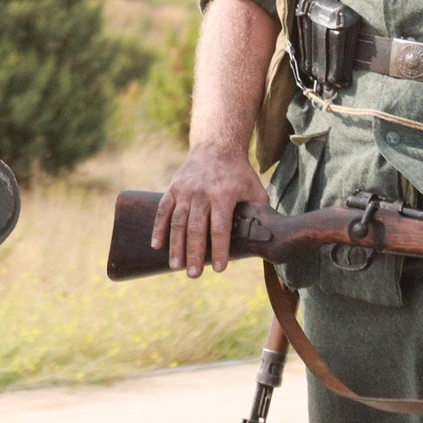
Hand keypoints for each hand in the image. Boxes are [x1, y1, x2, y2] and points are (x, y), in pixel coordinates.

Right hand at [152, 144, 268, 276]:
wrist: (216, 147)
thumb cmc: (239, 174)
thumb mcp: (254, 189)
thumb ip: (258, 212)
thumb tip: (266, 238)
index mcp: (223, 195)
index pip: (220, 228)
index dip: (220, 250)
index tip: (219, 269)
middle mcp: (202, 194)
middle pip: (196, 228)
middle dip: (194, 253)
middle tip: (193, 275)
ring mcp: (185, 191)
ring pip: (178, 222)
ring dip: (176, 246)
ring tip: (176, 266)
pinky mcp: (173, 188)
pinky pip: (163, 210)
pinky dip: (158, 228)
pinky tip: (156, 245)